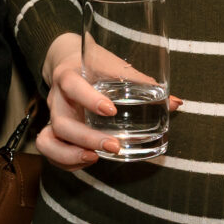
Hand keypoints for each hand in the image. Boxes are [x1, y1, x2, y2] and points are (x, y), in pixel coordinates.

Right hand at [35, 34, 176, 168]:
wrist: (67, 61)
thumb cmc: (96, 64)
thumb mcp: (115, 66)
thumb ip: (143, 84)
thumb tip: (176, 104)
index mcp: (69, 75)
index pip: (72, 85)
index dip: (89, 99)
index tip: (111, 111)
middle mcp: (57, 98)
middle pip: (61, 122)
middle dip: (86, 138)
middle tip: (114, 146)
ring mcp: (53, 117)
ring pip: (47, 141)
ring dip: (69, 155)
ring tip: (94, 159)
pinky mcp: (53, 131)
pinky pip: (50, 150)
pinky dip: (66, 161)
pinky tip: (88, 161)